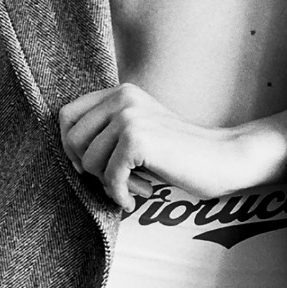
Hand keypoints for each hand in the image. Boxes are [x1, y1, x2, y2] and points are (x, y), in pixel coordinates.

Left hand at [58, 83, 244, 211]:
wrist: (220, 158)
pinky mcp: (137, 139)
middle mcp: (122, 98)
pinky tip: (138, 195)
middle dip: (88, 169)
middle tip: (116, 179)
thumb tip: (66, 150)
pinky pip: (109, 177)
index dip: (71, 146)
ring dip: (110, 183)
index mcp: (120, 92)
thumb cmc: (177, 153)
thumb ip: (106, 130)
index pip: (67, 115)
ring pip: (89, 162)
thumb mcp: (138, 130)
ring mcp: (129, 116)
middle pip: (72, 140)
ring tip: (136, 184)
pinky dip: (121, 194)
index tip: (92, 166)